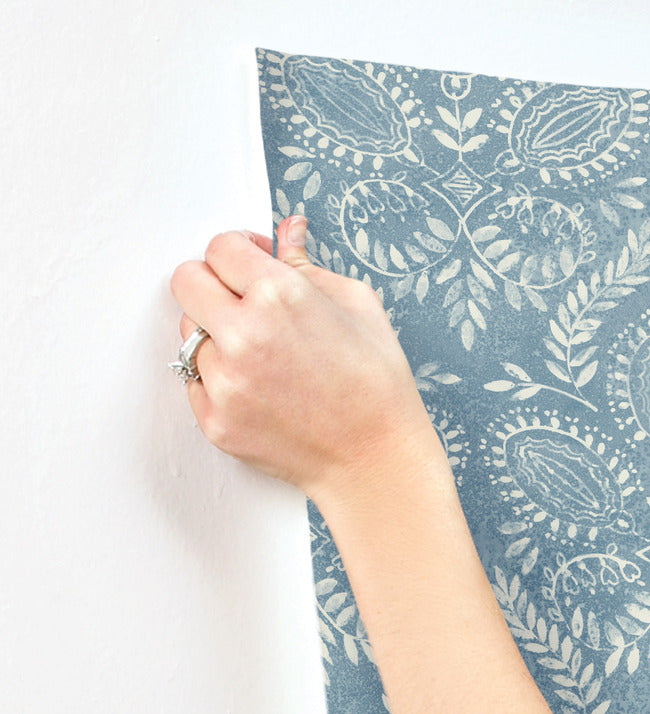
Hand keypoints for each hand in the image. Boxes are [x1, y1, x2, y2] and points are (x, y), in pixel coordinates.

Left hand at [170, 217, 436, 504]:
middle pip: (186, 282)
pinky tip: (261, 389)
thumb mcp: (359, 307)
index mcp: (280, 296)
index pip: (219, 248)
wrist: (377, 460)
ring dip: (217, 337)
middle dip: (212, 284)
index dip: (238, 251)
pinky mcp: (216, 421)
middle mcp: (244, 335)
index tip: (250, 264)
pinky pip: (195, 382)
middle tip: (242, 302)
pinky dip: (220, 381)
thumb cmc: (377, 386)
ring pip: (189, 335)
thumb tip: (287, 232)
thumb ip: (309, 265)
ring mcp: (225, 382)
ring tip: (263, 357)